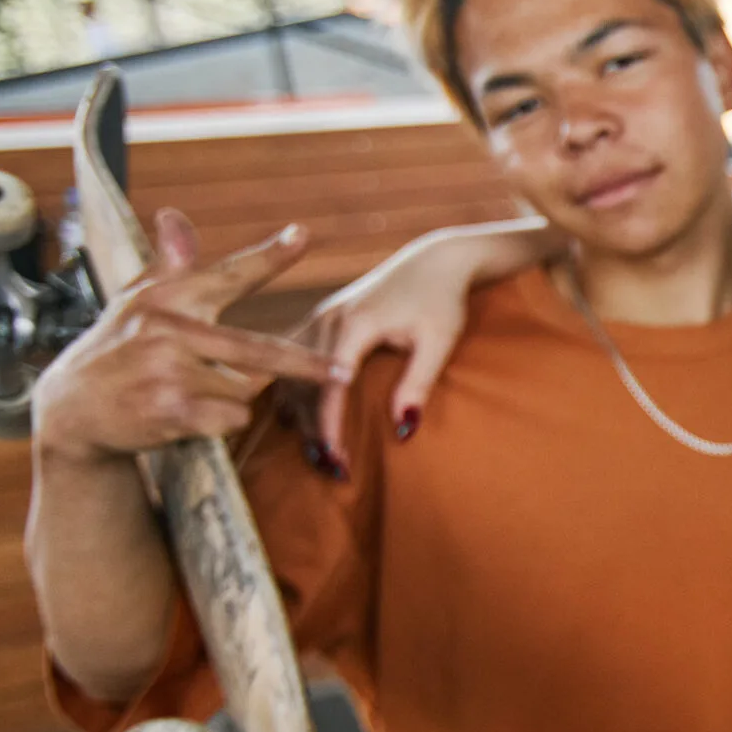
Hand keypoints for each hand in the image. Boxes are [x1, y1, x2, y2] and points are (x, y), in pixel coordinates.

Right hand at [33, 211, 342, 462]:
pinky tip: (184, 416)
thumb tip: (174, 214)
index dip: (268, 257)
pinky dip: (220, 423)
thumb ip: (169, 263)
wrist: (73, 409)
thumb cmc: (116, 348)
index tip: (302, 234)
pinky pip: (230, 419)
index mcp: (168, 296)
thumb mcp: (137, 301)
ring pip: (244, 391)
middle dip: (306, 365)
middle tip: (343, 372)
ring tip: (187, 392)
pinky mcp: (169, 409)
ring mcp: (168, 370)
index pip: (228, 274)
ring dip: (231, 398)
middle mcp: (169, 328)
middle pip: (259, 350)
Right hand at [298, 231, 483, 459]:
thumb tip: (403, 430)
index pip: (329, 387)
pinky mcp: (319, 321)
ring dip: (299, 414)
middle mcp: (326, 321)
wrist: (433, 263)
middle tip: (332, 469)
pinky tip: (303, 420)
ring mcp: (318, 319)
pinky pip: (291, 361)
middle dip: (313, 430)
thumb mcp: (440, 341)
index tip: (338, 462)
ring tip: (319, 452)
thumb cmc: (442, 302)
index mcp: (353, 325)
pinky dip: (294, 391)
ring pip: (290, 374)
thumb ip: (419, 382)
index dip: (330, 429)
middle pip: (302, 385)